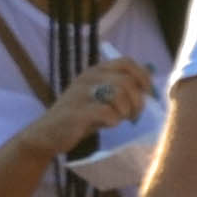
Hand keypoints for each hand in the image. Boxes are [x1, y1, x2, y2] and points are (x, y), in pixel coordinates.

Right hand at [39, 56, 157, 155]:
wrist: (47, 134)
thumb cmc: (80, 116)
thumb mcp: (99, 97)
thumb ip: (120, 88)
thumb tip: (149, 84)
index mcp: (95, 71)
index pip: (127, 62)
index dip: (143, 77)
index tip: (148, 95)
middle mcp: (87, 77)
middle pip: (127, 81)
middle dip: (137, 101)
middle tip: (133, 116)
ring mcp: (81, 93)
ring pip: (119, 94)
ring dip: (126, 111)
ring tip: (120, 120)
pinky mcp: (77, 112)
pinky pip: (108, 113)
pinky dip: (113, 121)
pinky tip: (107, 125)